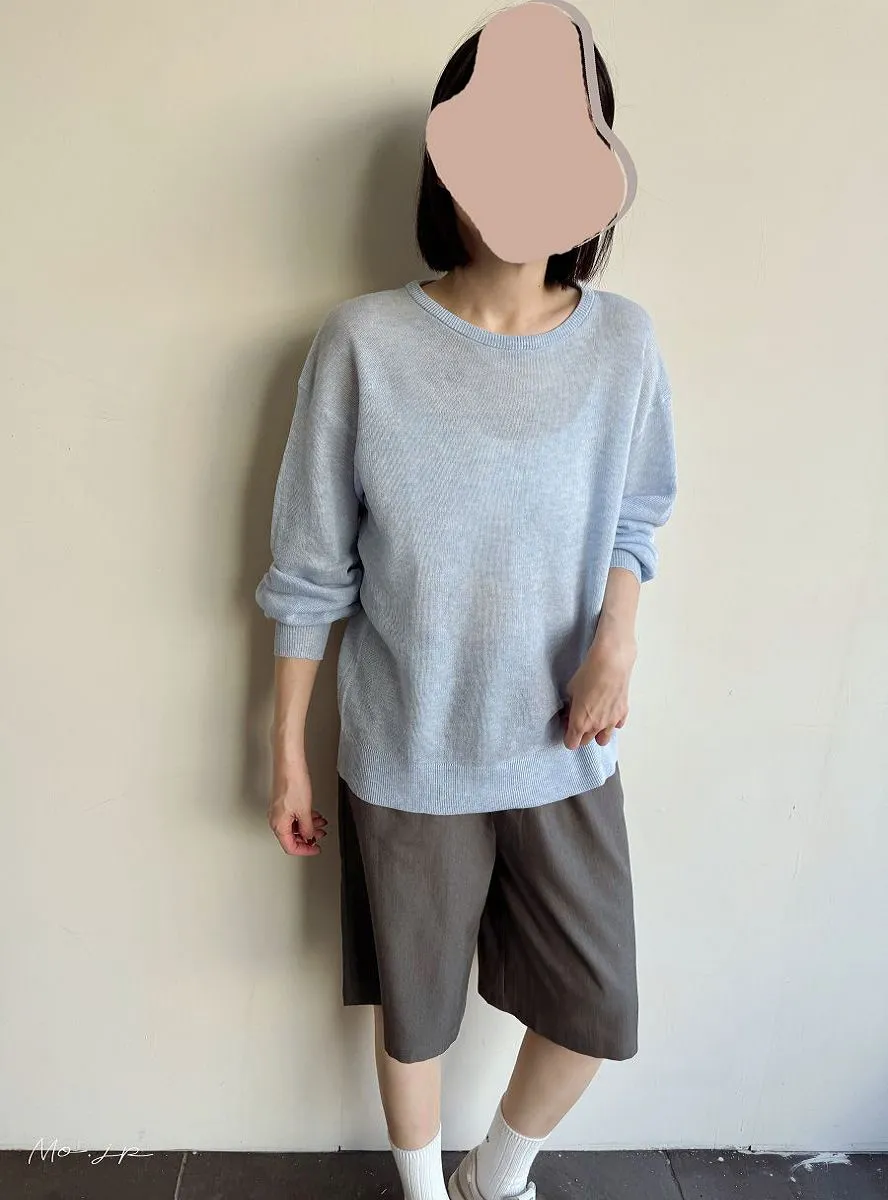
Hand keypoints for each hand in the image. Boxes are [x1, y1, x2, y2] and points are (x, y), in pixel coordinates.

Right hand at [268, 753, 328, 855]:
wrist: (289, 765)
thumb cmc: (293, 784)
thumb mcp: (305, 811)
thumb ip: (307, 828)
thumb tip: (309, 836)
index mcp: (279, 825)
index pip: (291, 847)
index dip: (305, 850)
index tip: (316, 848)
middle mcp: (276, 819)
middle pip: (292, 838)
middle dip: (308, 837)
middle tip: (320, 835)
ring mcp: (279, 811)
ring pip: (294, 826)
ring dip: (308, 826)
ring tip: (320, 824)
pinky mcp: (283, 803)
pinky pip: (293, 817)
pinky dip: (304, 818)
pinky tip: (313, 815)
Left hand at [562, 632, 636, 750]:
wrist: (611, 664)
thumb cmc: (588, 675)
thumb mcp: (571, 690)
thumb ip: (570, 707)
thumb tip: (570, 713)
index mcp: (580, 723)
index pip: (571, 744)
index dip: (567, 737)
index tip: (567, 726)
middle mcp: (596, 727)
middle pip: (586, 742)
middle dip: (580, 734)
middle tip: (578, 719)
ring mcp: (611, 722)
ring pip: (603, 740)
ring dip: (597, 733)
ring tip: (594, 719)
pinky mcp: (622, 714)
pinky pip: (616, 726)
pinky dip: (611, 722)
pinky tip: (607, 710)